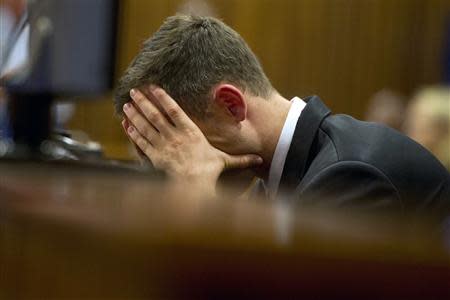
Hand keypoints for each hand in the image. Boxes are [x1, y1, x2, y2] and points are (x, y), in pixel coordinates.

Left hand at [122, 86, 262, 196]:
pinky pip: (141, 141)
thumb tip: (259, 159)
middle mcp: (174, 135)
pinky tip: (127, 124)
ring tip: (127, 104)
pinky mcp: (154, 156)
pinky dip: (133, 132)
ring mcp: (162, 145)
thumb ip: (240, 159)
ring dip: (136, 113)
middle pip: (156, 114)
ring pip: (146, 125)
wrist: (193, 186)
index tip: (154, 87)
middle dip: (144, 101)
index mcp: (191, 131)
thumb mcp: (225, 162)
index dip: (163, 97)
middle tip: (134, 91)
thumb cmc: (208, 172)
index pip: (174, 109)